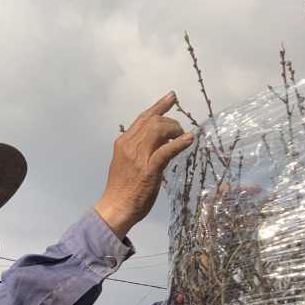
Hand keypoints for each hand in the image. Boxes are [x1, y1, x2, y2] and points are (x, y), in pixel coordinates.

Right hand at [95, 92, 193, 238]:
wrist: (115, 208)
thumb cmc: (122, 189)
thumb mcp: (127, 163)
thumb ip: (139, 151)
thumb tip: (157, 143)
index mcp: (123, 143)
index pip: (142, 118)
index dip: (159, 106)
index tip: (171, 97)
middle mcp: (130, 145)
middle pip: (153, 121)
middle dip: (170, 122)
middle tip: (180, 131)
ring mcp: (139, 157)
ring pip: (159, 129)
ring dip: (175, 130)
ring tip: (183, 137)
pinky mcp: (149, 169)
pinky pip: (166, 150)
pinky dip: (179, 143)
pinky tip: (189, 139)